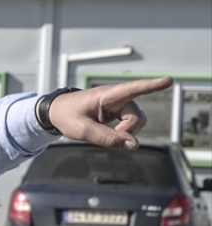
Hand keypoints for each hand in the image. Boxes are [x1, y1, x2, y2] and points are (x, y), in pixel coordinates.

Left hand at [47, 77, 172, 149]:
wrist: (56, 112)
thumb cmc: (67, 116)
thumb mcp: (82, 130)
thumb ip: (107, 138)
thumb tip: (134, 145)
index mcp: (107, 95)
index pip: (133, 89)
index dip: (151, 86)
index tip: (168, 80)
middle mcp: (117, 98)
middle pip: (137, 117)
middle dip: (127, 131)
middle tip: (108, 137)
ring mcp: (119, 105)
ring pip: (136, 122)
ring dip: (125, 133)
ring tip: (103, 132)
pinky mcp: (118, 113)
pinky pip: (129, 126)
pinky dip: (122, 133)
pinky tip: (108, 132)